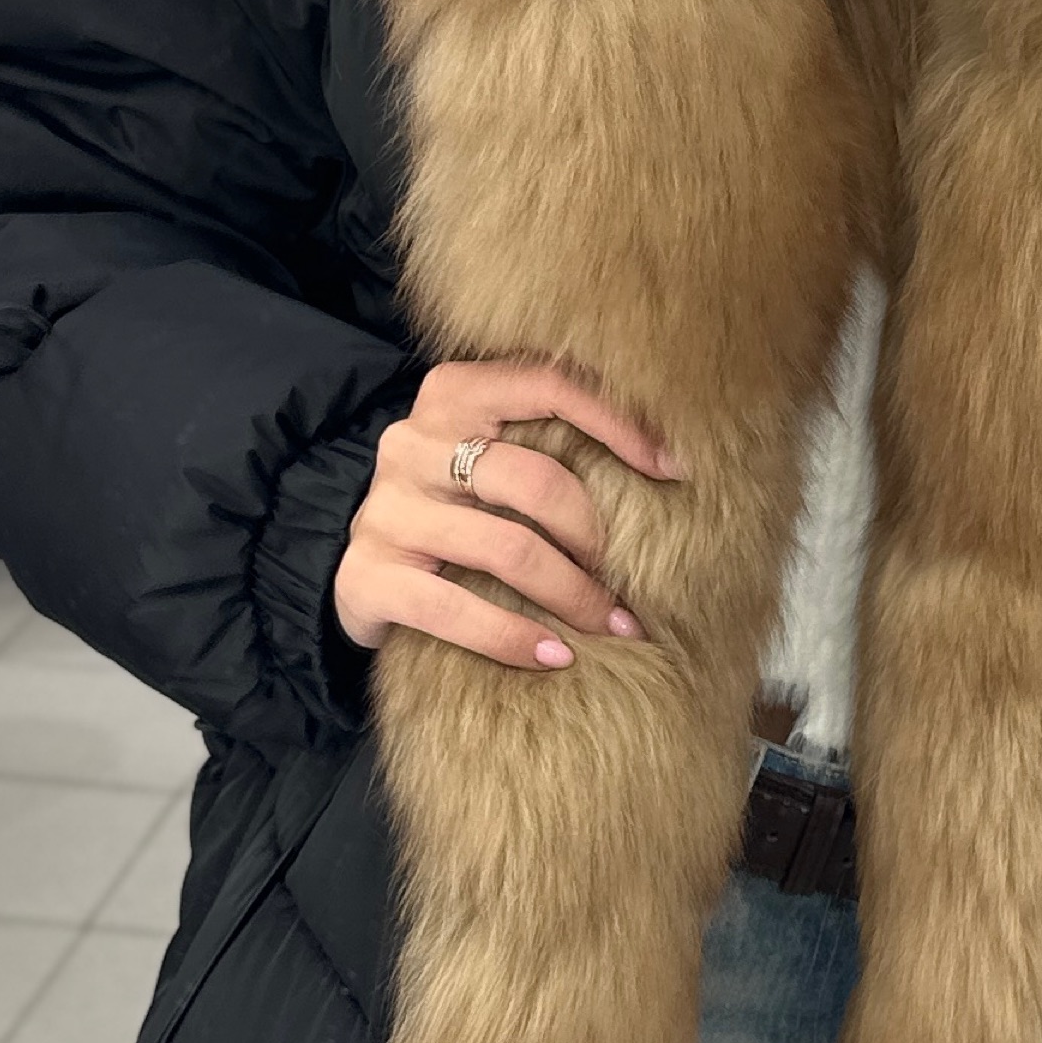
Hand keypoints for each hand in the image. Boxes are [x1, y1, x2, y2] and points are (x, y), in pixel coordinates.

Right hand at [332, 359, 676, 672]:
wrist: (365, 573)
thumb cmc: (457, 510)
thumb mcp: (492, 459)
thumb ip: (551, 442)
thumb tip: (668, 462)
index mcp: (454, 393)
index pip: (548, 384)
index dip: (618, 422)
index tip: (675, 468)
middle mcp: (412, 442)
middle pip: (535, 481)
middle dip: (596, 536)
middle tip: (632, 580)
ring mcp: (387, 510)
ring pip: (507, 549)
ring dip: (573, 595)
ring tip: (614, 625)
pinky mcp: (368, 576)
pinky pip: (457, 610)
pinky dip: (514, 638)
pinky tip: (556, 658)